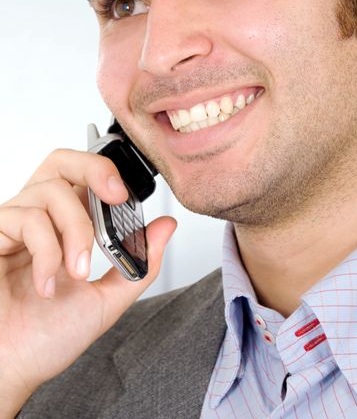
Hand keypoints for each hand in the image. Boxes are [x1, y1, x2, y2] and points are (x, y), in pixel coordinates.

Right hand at [0, 149, 175, 415]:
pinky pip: (26, 218)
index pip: (83, 177)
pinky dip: (46, 250)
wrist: (9, 371)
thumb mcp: (105, 300)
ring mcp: (12, 225)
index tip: (127, 197)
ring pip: (52, 190)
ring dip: (76, 231)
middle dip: (95, 170)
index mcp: (63, 227)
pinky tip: (47, 283)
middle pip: (62, 161)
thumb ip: (138, 263)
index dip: (107, 174)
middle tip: (115, 197)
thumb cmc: (44, 340)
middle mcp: (38, 219)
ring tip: (77, 271)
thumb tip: (166, 227)